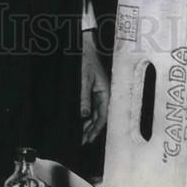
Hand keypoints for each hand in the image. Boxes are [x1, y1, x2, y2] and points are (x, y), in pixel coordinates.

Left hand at [80, 30, 109, 144]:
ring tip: (81, 135)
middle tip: (82, 141)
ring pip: (96, 113)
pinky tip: (81, 121)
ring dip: (89, 124)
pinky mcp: (93, 89)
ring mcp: (99, 91)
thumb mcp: (83, 79)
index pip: (103, 116)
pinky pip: (92, 106)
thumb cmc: (85, 58)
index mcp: (105, 91)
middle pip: (100, 116)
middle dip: (92, 130)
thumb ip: (84, 98)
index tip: (87, 139)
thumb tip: (83, 115)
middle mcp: (104, 93)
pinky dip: (87, 115)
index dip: (96, 129)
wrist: (83, 45)